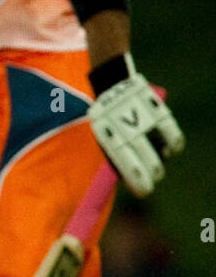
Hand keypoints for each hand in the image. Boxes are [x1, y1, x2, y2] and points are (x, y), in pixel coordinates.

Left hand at [88, 64, 184, 196]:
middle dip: (152, 176)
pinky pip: (174, 138)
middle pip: (151, 165)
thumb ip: (114, 157)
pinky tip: (169, 149)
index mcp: (109, 139)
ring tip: (157, 163)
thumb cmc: (106, 119)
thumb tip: (129, 181)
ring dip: (160, 163)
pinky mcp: (159, 111)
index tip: (144, 191)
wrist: (111, 84)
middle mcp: (129, 131)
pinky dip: (174, 146)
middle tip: (150, 178)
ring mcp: (145, 121)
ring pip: (162, 156)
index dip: (139, 184)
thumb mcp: (102, 136)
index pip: (129, 169)